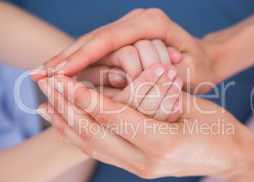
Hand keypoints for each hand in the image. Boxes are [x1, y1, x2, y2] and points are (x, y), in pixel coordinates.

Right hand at [33, 9, 221, 93]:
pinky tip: (62, 70)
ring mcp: (130, 28)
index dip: (83, 55)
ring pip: (93, 42)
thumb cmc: (200, 68)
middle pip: (96, 38)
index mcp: (152, 24)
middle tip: (41, 75)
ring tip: (44, 73)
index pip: (110, 39)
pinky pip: (98, 48)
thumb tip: (124, 84)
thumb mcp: (188, 74)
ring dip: (68, 58)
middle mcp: (137, 21)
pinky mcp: (126, 39)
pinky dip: (79, 60)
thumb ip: (159, 77)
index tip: (60, 72)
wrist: (207, 59)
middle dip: (68, 56)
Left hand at [37, 74, 246, 178]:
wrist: (229, 155)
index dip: (86, 97)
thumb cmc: (217, 125)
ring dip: (67, 125)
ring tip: (46, 107)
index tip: (65, 80)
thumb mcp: (188, 104)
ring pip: (93, 148)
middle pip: (95, 134)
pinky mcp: (138, 168)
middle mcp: (147, 162)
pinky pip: (102, 154)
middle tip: (47, 87)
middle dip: (67, 108)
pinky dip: (81, 138)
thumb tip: (118, 88)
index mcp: (164, 142)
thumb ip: (152, 99)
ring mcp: (141, 169)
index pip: (113, 117)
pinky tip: (68, 126)